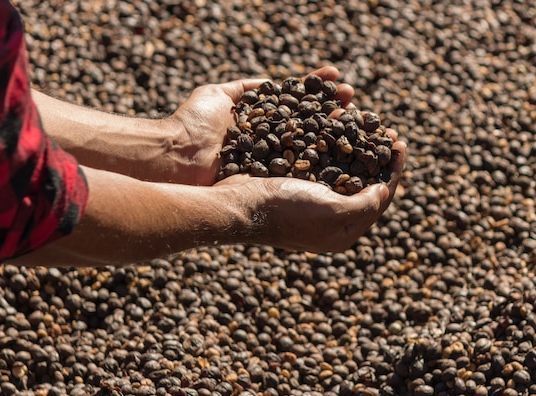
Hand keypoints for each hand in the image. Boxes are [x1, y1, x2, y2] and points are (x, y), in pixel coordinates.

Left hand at [167, 66, 354, 185]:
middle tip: (354, 97)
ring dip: (336, 129)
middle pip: (309, 122)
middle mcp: (271, 144)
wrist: (177, 157)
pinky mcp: (271, 181)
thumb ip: (247, 89)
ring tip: (358, 115)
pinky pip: (301, 168)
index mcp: (261, 122)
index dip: (317, 89)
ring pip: (311, 144)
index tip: (338, 75)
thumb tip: (271, 82)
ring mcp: (272, 163)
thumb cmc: (193, 124)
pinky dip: (324, 158)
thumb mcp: (218, 94)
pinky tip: (346, 146)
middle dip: (333, 108)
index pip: (296, 102)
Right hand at [215, 134, 405, 252]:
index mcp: (343, 231)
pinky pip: (319, 159)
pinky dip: (329, 141)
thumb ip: (365, 204)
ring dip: (354, 143)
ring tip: (362, 120)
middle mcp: (328, 217)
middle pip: (363, 182)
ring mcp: (310, 200)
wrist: (238, 205)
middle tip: (386, 130)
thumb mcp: (334, 212)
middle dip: (376, 154)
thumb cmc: (286, 211)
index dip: (393, 170)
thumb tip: (385, 190)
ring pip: (341, 167)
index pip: (379, 198)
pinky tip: (333, 123)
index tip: (400, 142)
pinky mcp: (293, 183)